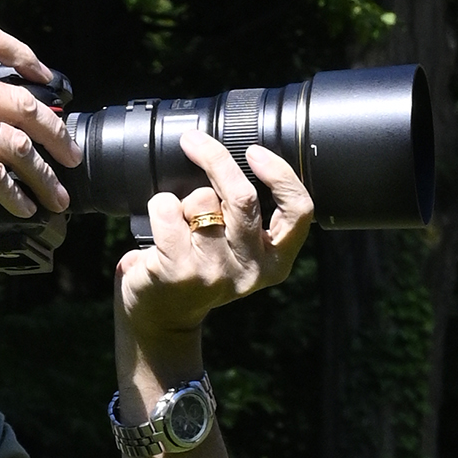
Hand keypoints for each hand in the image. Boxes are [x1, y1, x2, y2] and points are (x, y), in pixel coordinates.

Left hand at [115, 130, 313, 341]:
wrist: (161, 316)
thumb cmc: (199, 271)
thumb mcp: (238, 249)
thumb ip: (246, 216)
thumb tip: (236, 156)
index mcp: (275, 260)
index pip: (298, 211)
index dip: (280, 175)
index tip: (255, 152)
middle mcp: (251, 269)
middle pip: (243, 197)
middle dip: (216, 159)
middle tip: (194, 142)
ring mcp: (215, 272)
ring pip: (202, 200)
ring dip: (183, 197)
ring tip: (177, 217)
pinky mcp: (179, 271)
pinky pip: (167, 210)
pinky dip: (159, 205)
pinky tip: (158, 223)